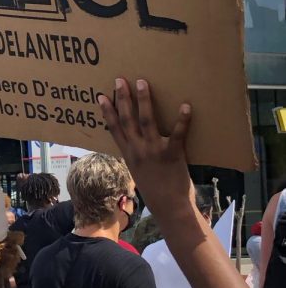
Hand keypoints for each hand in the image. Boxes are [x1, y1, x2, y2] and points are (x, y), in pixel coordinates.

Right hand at [98, 78, 191, 219]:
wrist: (169, 207)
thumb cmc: (155, 190)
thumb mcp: (139, 171)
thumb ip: (137, 154)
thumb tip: (137, 140)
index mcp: (129, 154)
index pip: (114, 128)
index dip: (107, 112)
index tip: (102, 96)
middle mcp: (138, 150)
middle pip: (128, 119)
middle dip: (123, 98)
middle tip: (120, 80)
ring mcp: (154, 151)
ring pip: (147, 120)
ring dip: (144, 100)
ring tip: (142, 83)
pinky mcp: (172, 154)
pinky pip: (177, 133)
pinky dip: (182, 120)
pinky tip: (185, 106)